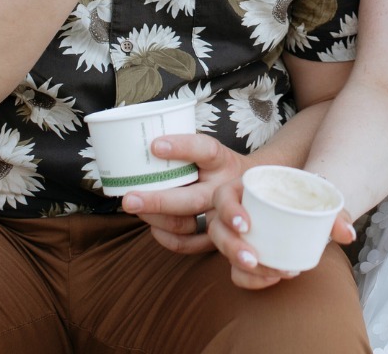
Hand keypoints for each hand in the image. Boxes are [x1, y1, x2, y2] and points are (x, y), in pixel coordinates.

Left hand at [120, 133, 247, 254]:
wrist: (259, 190)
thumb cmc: (220, 167)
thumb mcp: (213, 150)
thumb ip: (187, 150)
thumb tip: (140, 144)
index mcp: (223, 161)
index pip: (206, 150)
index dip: (182, 147)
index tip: (154, 145)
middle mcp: (225, 189)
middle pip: (191, 199)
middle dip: (157, 201)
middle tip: (129, 199)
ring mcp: (222, 217)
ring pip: (185, 224)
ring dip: (156, 218)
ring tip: (135, 208)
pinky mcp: (217, 237)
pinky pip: (187, 244)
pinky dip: (165, 238)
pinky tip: (153, 226)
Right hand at [210, 175, 357, 290]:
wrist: (309, 209)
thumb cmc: (308, 200)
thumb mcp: (320, 201)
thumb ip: (336, 214)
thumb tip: (349, 234)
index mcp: (246, 188)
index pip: (224, 196)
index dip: (229, 210)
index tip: (246, 224)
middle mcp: (235, 211)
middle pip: (218, 228)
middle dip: (232, 246)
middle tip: (253, 258)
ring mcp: (236, 235)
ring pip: (224, 252)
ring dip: (241, 266)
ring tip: (272, 272)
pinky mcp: (242, 254)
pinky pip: (237, 272)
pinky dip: (252, 279)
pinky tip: (274, 278)